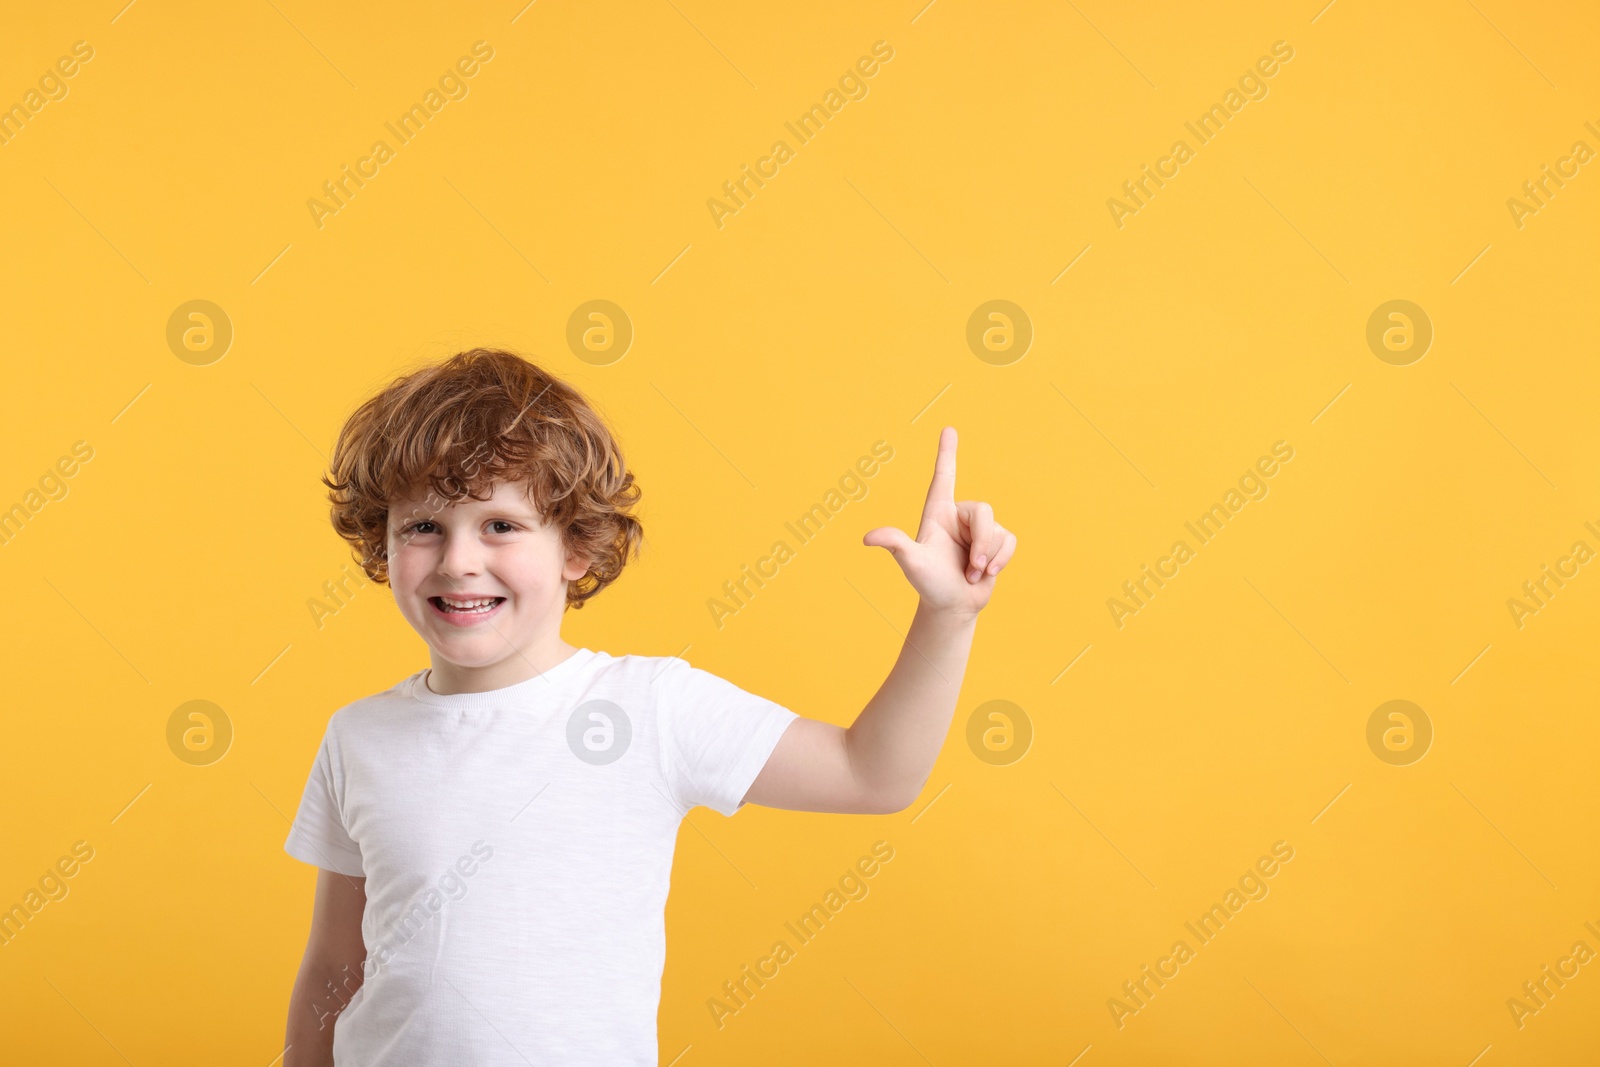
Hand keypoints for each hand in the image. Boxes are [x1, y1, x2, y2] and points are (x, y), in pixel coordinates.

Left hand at [863, 426, 1015, 615]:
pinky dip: (1001, 559)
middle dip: (980, 542)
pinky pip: (1009, 541)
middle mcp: (958, 516)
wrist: (952, 607)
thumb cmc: (929, 584)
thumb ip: (895, 545)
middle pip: (983, 510)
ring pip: (997, 530)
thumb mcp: (911, 563)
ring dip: (987, 557)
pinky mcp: (995, 543)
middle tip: (970, 567)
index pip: (944, 476)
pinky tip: (987, 573)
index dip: (947, 453)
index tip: (948, 429)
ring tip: (971, 573)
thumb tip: (868, 538)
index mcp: (937, 513)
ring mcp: (978, 529)